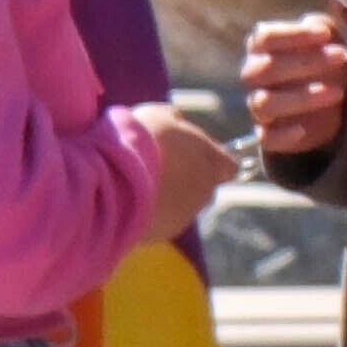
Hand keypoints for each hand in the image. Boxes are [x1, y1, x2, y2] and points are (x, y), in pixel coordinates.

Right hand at [139, 103, 235, 245]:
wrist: (117, 178)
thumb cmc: (143, 140)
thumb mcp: (159, 115)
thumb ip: (175, 119)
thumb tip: (177, 120)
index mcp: (211, 161)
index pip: (229, 166)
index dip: (213, 160)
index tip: (193, 153)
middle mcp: (205, 191)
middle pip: (205, 187)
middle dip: (187, 178)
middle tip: (160, 166)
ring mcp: (185, 215)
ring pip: (183, 205)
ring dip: (168, 196)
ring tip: (140, 182)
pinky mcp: (165, 231)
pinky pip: (162, 219)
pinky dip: (152, 211)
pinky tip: (131, 199)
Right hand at [241, 12, 346, 184]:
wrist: (327, 98)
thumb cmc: (324, 58)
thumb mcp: (328, 37)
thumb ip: (328, 22)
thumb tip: (340, 6)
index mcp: (261, 46)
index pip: (265, 37)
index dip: (294, 35)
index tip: (326, 35)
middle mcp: (253, 75)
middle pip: (267, 68)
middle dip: (305, 63)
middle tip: (340, 57)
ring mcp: (258, 105)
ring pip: (265, 103)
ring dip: (301, 97)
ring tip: (336, 92)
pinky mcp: (268, 134)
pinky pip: (267, 138)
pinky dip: (284, 135)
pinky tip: (304, 130)